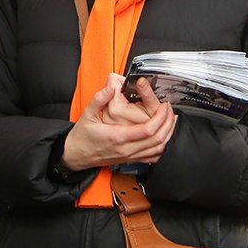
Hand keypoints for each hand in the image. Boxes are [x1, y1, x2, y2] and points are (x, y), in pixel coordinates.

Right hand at [61, 74, 176, 170]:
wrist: (76, 155)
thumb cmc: (82, 136)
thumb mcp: (87, 114)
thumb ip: (99, 99)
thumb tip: (111, 87)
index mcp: (117, 137)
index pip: (147, 131)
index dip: (160, 118)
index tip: (164, 106)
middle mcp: (126, 149)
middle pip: (157, 140)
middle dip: (168, 123)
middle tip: (170, 110)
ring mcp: (129, 156)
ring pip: (158, 150)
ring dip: (168, 135)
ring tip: (171, 120)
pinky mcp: (131, 160)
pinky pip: (152, 157)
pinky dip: (162, 147)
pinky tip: (165, 137)